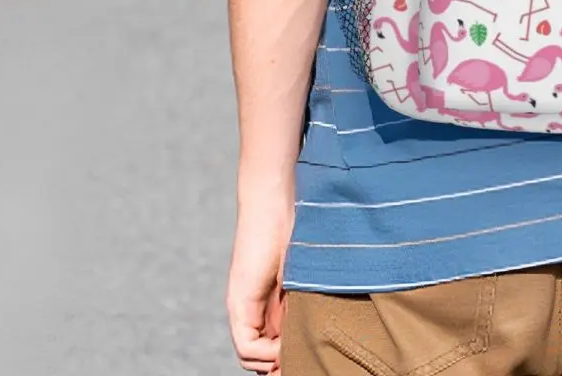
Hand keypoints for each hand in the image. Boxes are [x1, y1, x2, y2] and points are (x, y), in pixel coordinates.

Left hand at [227, 188, 294, 373]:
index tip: (308, 356)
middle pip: (259, 355)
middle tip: (303, 364)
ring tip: (294, 354)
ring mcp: (242, 306)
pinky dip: (264, 354)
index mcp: (268, 301)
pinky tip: (282, 346)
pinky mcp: (240, 301)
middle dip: (280, 365)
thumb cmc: (297, 225)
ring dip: (272, 362)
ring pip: (250, 355)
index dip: (286, 357)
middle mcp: (250, 308)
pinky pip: (246, 345)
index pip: (270, 344)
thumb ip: (305, 297)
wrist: (275, 201)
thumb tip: (320, 326)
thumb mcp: (305, 272)